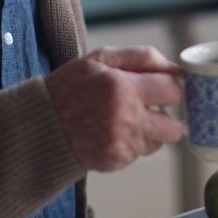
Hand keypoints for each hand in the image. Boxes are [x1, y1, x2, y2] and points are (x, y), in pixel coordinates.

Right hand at [46, 46, 185, 171]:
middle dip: (166, 115)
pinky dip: (131, 143)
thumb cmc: (71, 87)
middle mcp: (126, 118)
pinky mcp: (116, 160)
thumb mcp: (100, 58)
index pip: (173, 90)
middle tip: (149, 107)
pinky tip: (111, 132)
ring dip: (149, 131)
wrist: (41, 124)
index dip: (170, 86)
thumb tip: (176, 68)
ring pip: (159, 142)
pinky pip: (139, 153)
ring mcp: (122, 143)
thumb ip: (142, 57)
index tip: (162, 86)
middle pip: (175, 126)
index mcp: (124, 87)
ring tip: (124, 119)